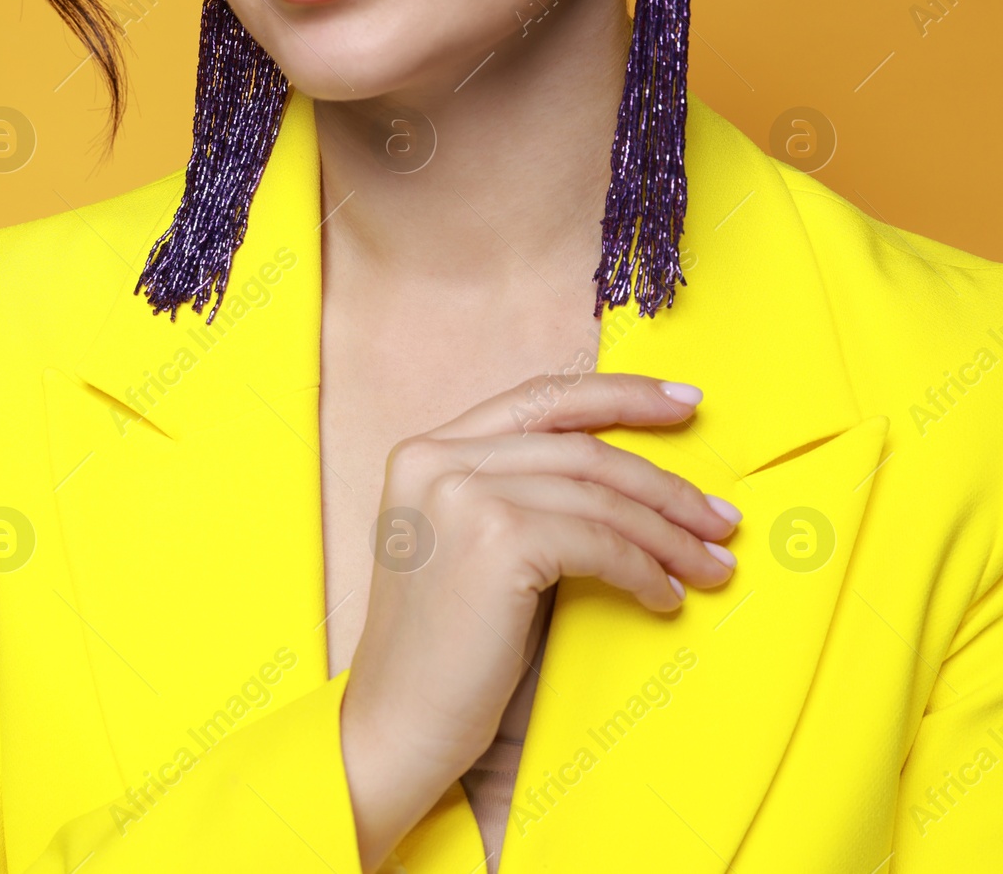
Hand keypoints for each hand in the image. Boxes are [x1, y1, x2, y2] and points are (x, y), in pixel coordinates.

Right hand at [338, 372, 739, 871]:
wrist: (397, 723)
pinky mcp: (496, 539)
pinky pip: (600, 542)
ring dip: (669, 533)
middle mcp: (436, 459)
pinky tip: (663, 597)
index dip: (619, 395)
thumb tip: (629, 481)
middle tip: (721, 518)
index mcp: (426, 451)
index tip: (685, 404)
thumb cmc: (445, 649)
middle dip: (664, 483)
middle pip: (581, 448)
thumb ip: (520, 494)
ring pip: (599, 496)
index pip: (539, 399)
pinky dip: (645, 569)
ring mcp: (462, 494)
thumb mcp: (470, 545)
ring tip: (711, 565)